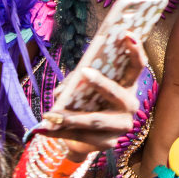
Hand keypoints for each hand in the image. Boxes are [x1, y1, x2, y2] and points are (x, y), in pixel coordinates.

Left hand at [36, 35, 146, 155]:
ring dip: (70, 117)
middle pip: (118, 95)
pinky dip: (59, 132)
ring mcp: (121, 128)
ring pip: (95, 120)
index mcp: (128, 86)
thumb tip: (61, 92)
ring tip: (50, 114)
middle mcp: (130, 106)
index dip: (135, 50)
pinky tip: (41, 129)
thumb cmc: (86, 104)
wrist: (84, 139)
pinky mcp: (107, 144)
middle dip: (102, 83)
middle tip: (84, 71)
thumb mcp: (82, 88)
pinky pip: (82, 137)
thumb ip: (74, 83)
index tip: (126, 34)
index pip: (137, 67)